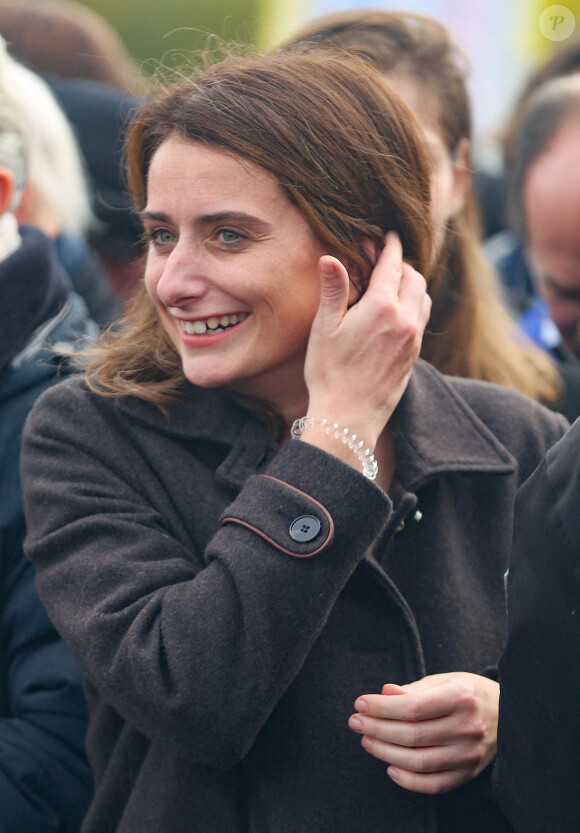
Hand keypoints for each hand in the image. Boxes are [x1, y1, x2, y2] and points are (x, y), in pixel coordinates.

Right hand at [303, 232, 430, 452]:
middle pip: (414, 278)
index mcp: (382, 308)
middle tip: (385, 261)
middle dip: (401, 265)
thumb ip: (334, 290)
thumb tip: (330, 257)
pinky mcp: (414, 356)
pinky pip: (421, 319)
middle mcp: (404, 320)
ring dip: (411, 285)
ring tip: (392, 285)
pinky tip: (396, 313)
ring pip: (423, 298)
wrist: (348, 417)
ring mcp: (413, 339)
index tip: (388, 235)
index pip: (393, 265)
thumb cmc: (329, 373)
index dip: (390, 246)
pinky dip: (414, 306)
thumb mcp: (325, 329)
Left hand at [348, 672, 498, 794]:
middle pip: (412, 735)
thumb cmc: (469, 693)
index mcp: (461, 697)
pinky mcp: (468, 773)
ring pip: (419, 761)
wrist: (509, 715)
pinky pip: (434, 784)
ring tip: (366, 740)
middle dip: (377, 728)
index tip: (360, 703)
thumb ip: (413, 689)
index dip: (381, 707)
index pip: (413, 708)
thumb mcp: (445, 680)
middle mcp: (467, 727)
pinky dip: (409, 781)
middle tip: (355, 721)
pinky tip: (390, 767)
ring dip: (385, 753)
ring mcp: (469, 754)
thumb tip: (383, 693)